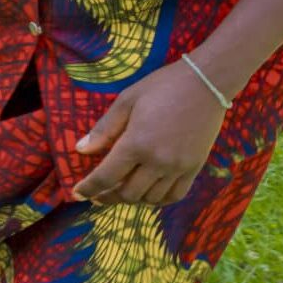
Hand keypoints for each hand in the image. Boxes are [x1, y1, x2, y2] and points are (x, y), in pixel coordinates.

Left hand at [72, 63, 228, 205]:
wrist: (206, 83)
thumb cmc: (162, 87)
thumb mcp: (126, 101)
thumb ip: (104, 129)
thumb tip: (81, 150)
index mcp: (136, 143)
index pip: (106, 177)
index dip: (88, 189)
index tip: (77, 194)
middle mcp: (157, 161)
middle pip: (127, 194)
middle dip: (108, 196)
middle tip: (99, 192)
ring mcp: (178, 167)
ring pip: (150, 198)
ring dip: (132, 198)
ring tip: (122, 190)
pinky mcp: (194, 167)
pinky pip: (174, 196)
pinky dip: (158, 199)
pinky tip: (149, 192)